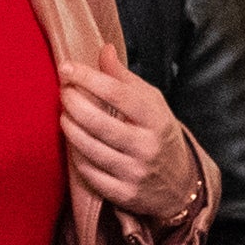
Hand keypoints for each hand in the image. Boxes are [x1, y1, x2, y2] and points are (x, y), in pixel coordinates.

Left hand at [58, 60, 195, 226]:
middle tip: (63, 92)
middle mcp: (147, 147)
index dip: (88, 78)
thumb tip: (104, 49)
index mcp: (156, 119)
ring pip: (90, 149)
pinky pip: (90, 174)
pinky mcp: (124, 194)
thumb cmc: (159, 135)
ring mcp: (135, 173)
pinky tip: (73, 143)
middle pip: (99, 122)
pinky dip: (76, 157)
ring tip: (64, 115)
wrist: (181, 184)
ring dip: (70, 129)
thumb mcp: (152, 103)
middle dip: (74, 103)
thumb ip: (125, 78)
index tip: (67, 67)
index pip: (118, 93)